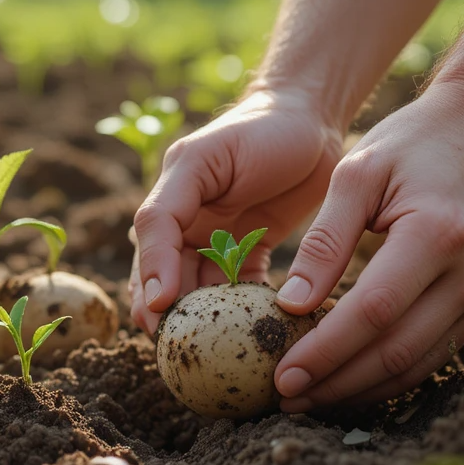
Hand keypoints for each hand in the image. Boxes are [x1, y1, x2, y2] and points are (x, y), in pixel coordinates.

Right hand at [130, 89, 343, 331]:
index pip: (150, 251)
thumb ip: (168, 210)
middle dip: (171, 315)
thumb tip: (156, 277)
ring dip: (206, 319)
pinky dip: (242, 311)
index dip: (151, 284)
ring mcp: (219, 242)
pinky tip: (250, 329)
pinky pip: (240, 292)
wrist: (313, 116)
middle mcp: (188, 226)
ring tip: (214, 348)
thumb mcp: (202, 160)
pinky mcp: (251, 252)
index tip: (159, 315)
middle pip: (169, 281)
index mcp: (170, 202)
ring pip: (202, 292)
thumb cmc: (258, 129)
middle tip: (180, 347)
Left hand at [272, 78, 463, 411]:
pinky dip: (388, 374)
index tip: (280, 376)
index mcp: (437, 234)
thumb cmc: (413, 142)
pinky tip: (347, 379)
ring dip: (359, 390)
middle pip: (395, 352)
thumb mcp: (357, 173)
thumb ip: (324, 241)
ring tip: (307, 398)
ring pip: (416, 365)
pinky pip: (433, 353)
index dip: (324, 352)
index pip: (372, 313)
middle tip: (284, 399)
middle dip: (335, 383)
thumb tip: (290, 306)